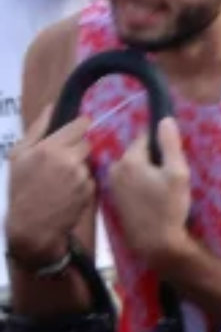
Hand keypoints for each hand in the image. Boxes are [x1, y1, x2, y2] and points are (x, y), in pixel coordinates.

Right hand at [4, 109, 93, 257]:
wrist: (31, 225)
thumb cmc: (20, 188)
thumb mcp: (18, 156)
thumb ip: (37, 129)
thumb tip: (51, 107)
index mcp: (50, 148)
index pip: (81, 125)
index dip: (81, 126)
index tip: (79, 128)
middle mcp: (69, 160)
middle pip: (87, 143)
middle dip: (78, 148)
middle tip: (63, 159)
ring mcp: (81, 176)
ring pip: (89, 161)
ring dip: (80, 166)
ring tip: (61, 179)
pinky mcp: (90, 190)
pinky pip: (91, 178)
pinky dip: (83, 182)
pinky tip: (67, 191)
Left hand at [106, 117, 192, 268]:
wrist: (154, 242)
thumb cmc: (169, 206)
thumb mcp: (177, 173)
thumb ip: (170, 144)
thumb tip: (164, 119)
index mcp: (129, 159)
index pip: (145, 137)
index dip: (162, 144)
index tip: (174, 156)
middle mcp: (115, 168)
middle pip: (137, 152)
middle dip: (153, 157)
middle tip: (170, 174)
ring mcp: (112, 184)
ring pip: (133, 167)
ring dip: (146, 171)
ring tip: (162, 186)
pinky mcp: (114, 198)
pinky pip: (129, 181)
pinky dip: (139, 183)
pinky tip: (152, 196)